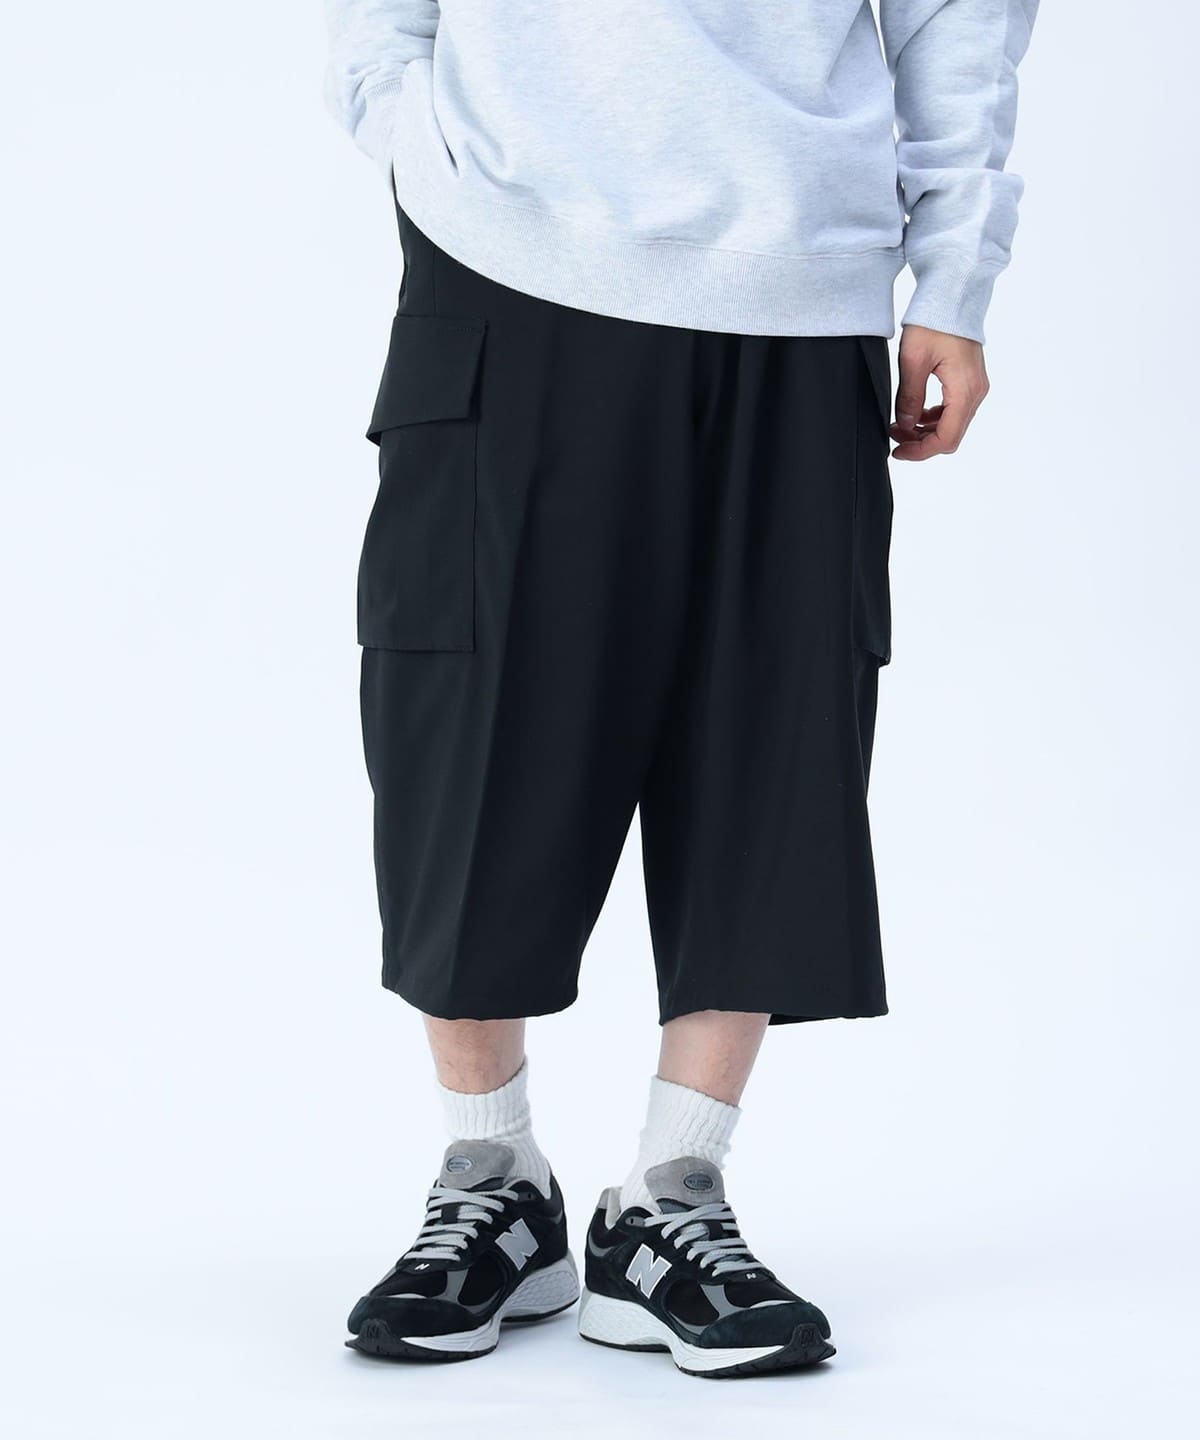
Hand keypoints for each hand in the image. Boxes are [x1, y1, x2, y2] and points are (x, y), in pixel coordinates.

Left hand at [890, 326, 989, 460]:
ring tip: (900, 425)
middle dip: (921, 442)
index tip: (898, 451)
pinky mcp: (970, 381)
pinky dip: (934, 418)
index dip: (921, 451)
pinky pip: (954, 410)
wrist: (952, 296)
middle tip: (895, 437)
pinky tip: (915, 413)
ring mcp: (975, 387)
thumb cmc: (934, 322)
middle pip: (951, 435)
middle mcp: (976, 392)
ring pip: (952, 425)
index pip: (947, 438)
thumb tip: (906, 425)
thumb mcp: (912, 361)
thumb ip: (910, 398)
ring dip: (926, 431)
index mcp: (964, 390)